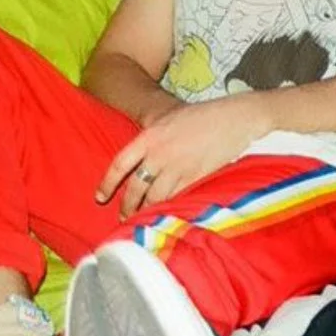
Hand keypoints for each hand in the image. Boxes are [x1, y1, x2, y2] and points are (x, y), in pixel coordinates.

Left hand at [95, 93, 274, 218]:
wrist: (235, 118)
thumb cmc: (205, 116)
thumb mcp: (171, 121)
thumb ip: (155, 141)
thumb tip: (144, 163)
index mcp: (150, 136)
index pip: (119, 164)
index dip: (107, 183)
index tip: (100, 197)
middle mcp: (159, 154)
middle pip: (135, 187)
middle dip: (128, 205)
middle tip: (124, 217)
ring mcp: (177, 167)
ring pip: (155, 197)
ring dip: (147, 210)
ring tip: (144, 219)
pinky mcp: (195, 178)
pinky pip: (176, 198)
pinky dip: (169, 208)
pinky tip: (166, 214)